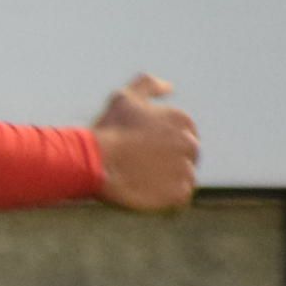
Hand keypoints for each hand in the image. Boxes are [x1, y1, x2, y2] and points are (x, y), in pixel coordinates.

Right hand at [91, 74, 198, 212]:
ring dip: (166, 181)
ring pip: (183, 178)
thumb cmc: (108, 129)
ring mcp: (186, 169)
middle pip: (186, 158)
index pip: (183, 136)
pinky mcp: (178, 193)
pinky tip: (145, 194)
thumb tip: (169, 87)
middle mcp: (190, 143)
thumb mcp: (125, 97)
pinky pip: (179, 200)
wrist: (95, 160)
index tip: (141, 149)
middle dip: (166, 162)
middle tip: (139, 167)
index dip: (161, 143)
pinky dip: (166, 200)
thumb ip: (149, 85)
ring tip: (140, 181)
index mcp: (182, 121)